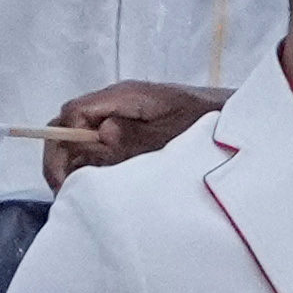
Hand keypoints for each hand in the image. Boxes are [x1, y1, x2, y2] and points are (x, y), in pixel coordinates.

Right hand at [42, 78, 222, 188]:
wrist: (232, 117)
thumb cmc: (207, 119)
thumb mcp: (174, 130)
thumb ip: (137, 133)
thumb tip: (102, 132)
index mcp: (124, 96)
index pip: (74, 112)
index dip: (63, 143)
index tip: (67, 178)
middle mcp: (115, 104)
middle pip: (68, 125)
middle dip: (60, 158)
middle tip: (65, 193)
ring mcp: (119, 118)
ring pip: (78, 139)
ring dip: (72, 165)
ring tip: (77, 196)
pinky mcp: (127, 133)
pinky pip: (96, 148)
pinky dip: (89, 167)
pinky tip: (95, 189)